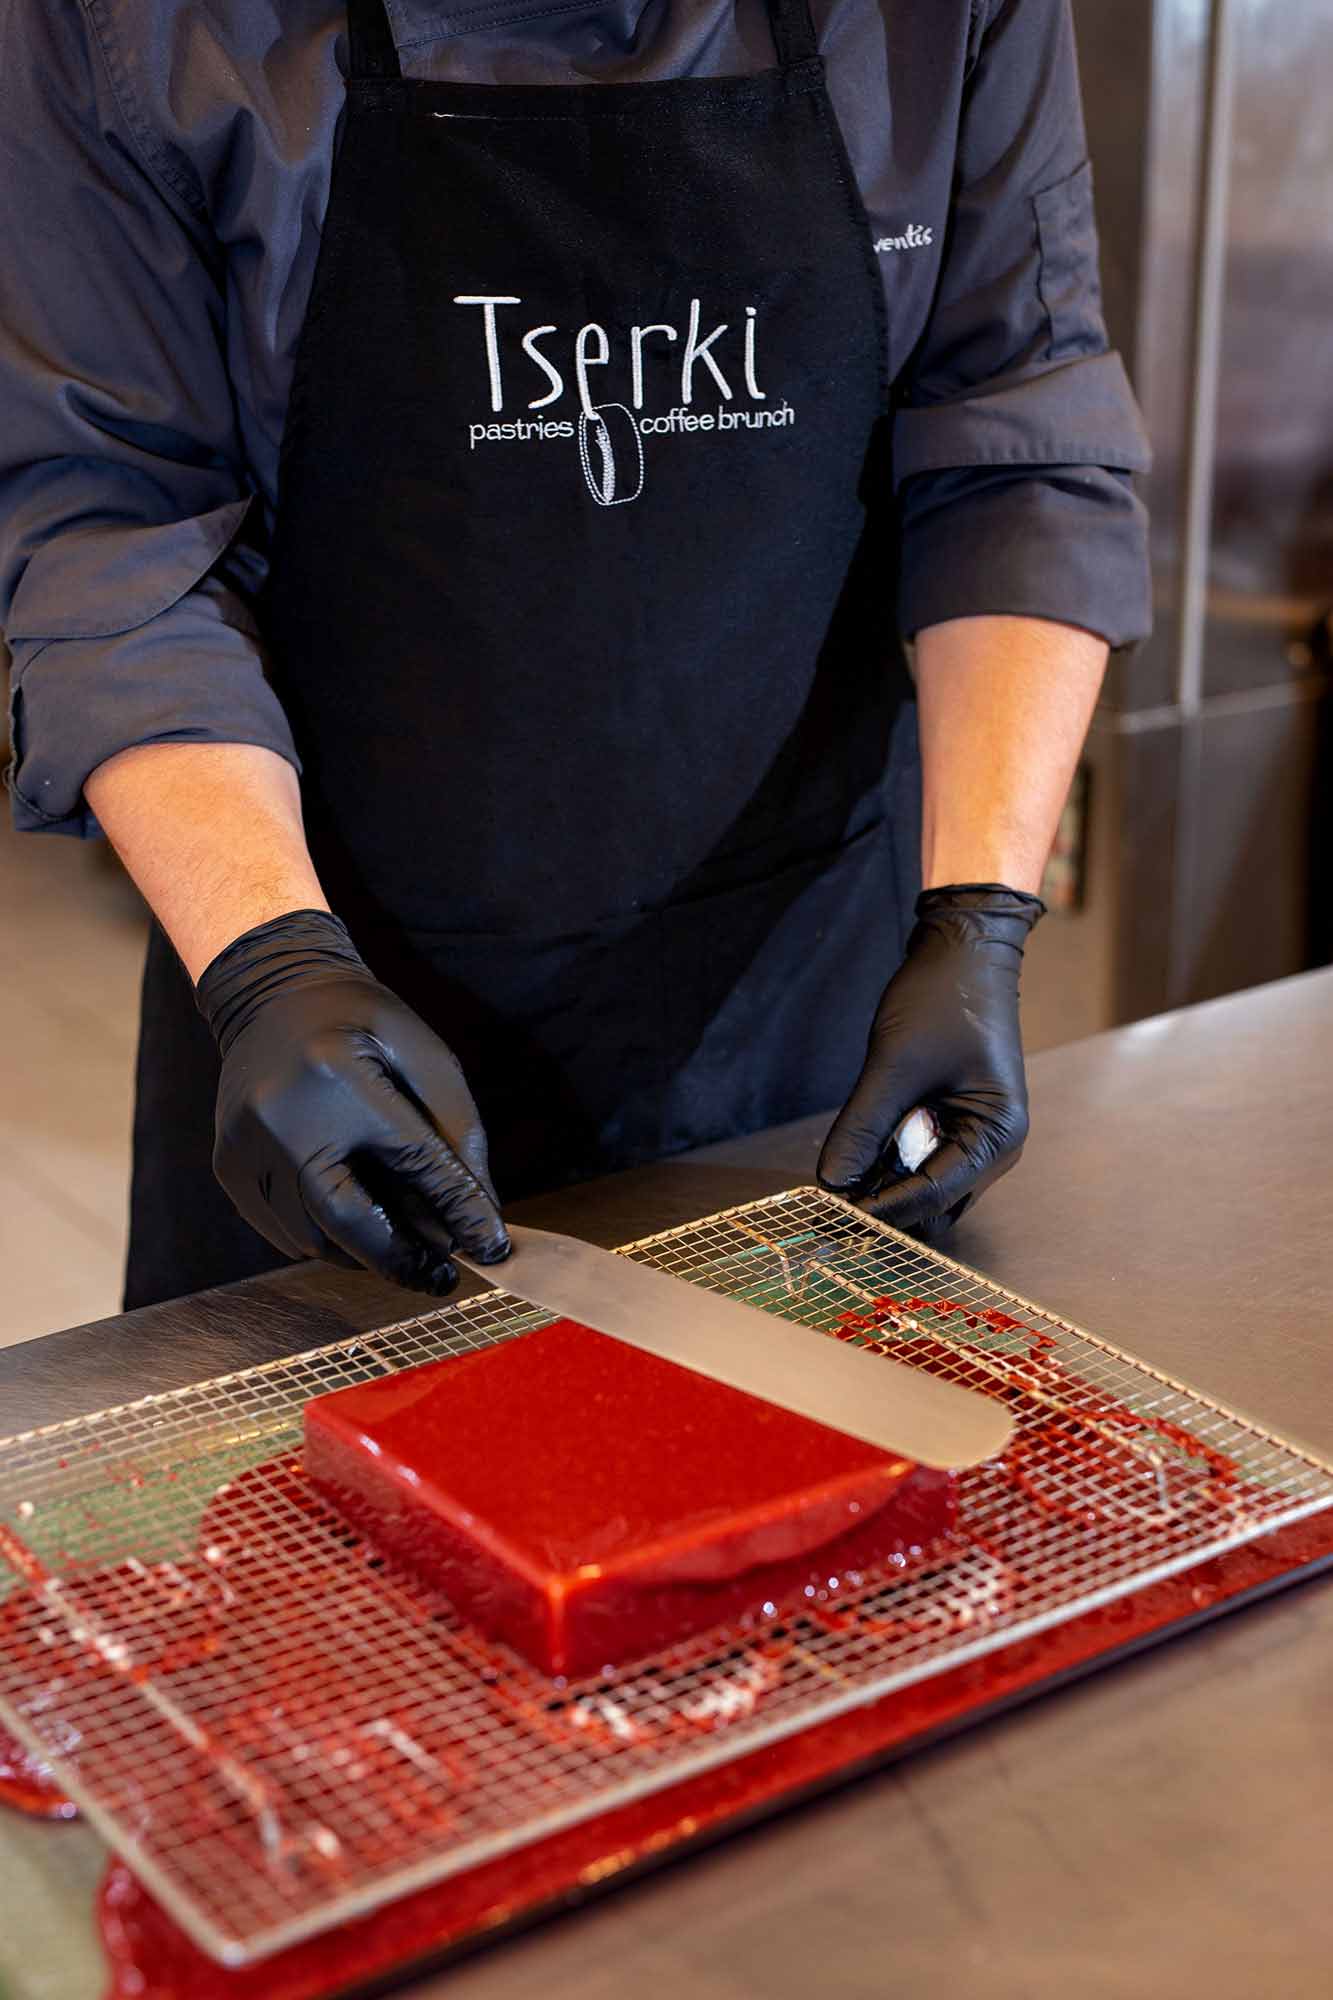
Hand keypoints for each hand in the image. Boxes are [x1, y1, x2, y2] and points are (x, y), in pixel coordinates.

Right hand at [195, 910, 509, 1292]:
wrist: (273, 991)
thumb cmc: (362, 1023)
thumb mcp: (425, 1055)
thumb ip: (458, 1133)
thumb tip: (479, 1215)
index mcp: (338, 1073)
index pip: (414, 1161)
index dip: (458, 1210)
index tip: (492, 1248)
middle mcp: (281, 1113)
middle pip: (348, 1218)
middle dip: (402, 1258)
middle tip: (441, 1279)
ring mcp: (245, 1142)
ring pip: (313, 1235)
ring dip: (366, 1254)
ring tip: (408, 1252)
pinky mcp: (229, 1163)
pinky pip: (282, 1229)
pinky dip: (326, 1241)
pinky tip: (358, 1228)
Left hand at [817, 885, 1043, 1239]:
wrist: (964, 952)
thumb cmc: (940, 1000)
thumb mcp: (892, 1065)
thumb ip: (862, 1127)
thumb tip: (830, 1183)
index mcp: (996, 1135)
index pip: (933, 1196)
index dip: (881, 1209)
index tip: (833, 1216)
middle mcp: (996, 1146)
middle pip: (934, 1203)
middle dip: (885, 1200)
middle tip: (831, 1195)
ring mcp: (979, 1136)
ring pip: (927, 1186)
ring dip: (888, 1180)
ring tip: (845, 1165)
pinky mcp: (960, 1123)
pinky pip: (925, 1160)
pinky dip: (893, 1160)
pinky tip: (863, 1145)